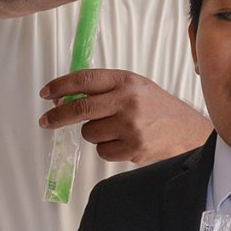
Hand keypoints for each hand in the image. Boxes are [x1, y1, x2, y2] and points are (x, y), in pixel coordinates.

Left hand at [37, 70, 212, 165]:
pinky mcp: (132, 149)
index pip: (84, 80)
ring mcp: (130, 127)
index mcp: (125, 81)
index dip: (60, 86)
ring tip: (114, 129)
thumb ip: (104, 90)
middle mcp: (127, 102)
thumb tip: (65, 99)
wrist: (185, 130)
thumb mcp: (133, 87)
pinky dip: (107, 148)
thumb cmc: (156, 107)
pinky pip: (102, 151)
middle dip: (57, 117)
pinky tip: (123, 141)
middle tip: (46, 121)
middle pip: (80, 109)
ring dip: (94, 133)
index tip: (46, 93)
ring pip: (89, 133)